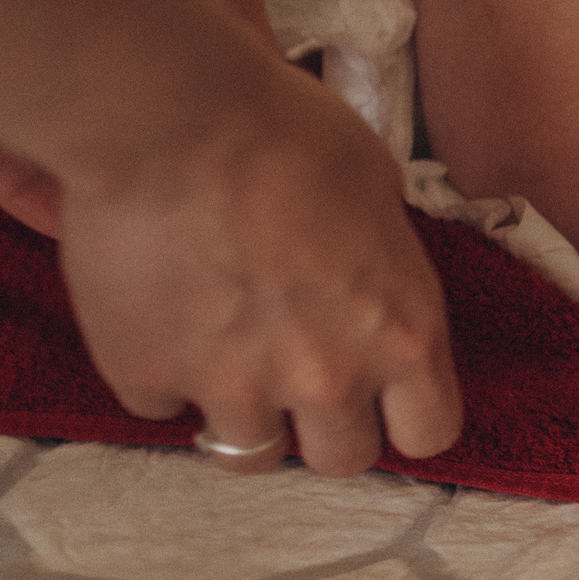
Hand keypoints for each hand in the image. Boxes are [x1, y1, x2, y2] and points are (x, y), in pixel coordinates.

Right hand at [53, 65, 462, 475]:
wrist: (175, 119)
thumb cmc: (290, 132)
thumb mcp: (378, 191)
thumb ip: (380, 262)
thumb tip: (365, 274)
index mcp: (402, 333)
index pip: (431, 433)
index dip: (406, 416)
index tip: (385, 396)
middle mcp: (328, 379)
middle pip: (343, 460)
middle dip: (324, 426)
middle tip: (297, 378)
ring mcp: (234, 388)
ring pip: (248, 455)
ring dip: (243, 415)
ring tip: (225, 360)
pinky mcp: (147, 378)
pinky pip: (160, 407)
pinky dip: (161, 374)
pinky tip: (159, 319)